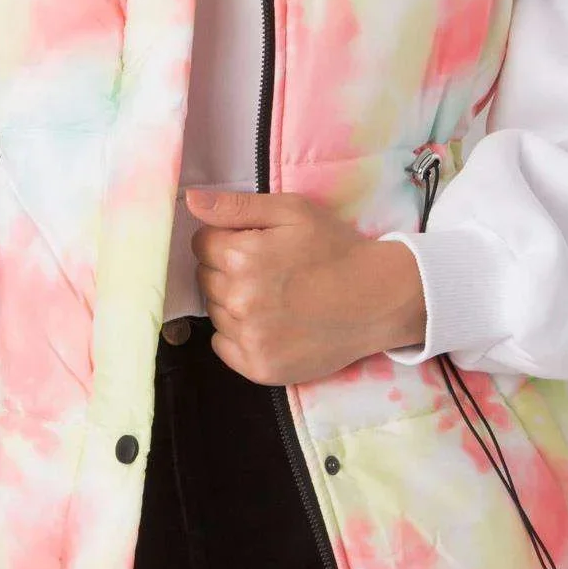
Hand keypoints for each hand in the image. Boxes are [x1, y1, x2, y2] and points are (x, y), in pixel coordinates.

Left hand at [184, 186, 426, 384]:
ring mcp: (249, 337)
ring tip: (274, 298)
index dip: (226, 241)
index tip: (254, 245)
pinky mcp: (259, 367)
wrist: (377, 299)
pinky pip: (223, 347)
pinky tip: (269, 324)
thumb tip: (190, 201)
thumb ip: (236, 206)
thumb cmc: (335, 249)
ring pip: (215, 313)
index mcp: (242, 256)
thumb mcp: (292, 211)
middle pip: (205, 279)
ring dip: (233, 304)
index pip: (201, 245)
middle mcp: (240, 299)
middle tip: (268, 271)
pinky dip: (238, 336)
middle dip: (227, 271)